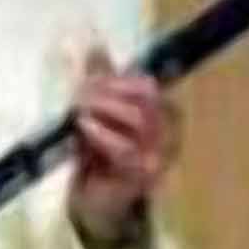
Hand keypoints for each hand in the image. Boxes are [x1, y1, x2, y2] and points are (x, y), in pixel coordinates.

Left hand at [69, 51, 180, 244]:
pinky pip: (125, 148)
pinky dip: (102, 134)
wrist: (95, 204)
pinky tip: (84, 127)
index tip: (89, 79)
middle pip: (144, 97)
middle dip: (108, 90)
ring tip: (79, 110)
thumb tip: (94, 45)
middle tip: (79, 93)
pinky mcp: (142, 176)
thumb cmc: (99, 158)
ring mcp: (159, 155)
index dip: (117, 79)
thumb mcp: (98, 115)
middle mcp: (168, 133)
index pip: (147, 86)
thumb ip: (100, 81)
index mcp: (164, 115)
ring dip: (103, 108)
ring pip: (136, 118)